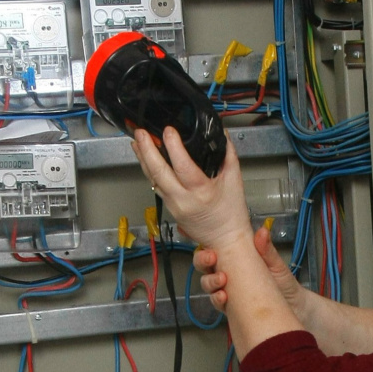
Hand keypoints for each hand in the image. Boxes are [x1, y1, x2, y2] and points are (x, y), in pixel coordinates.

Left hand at [131, 126, 251, 250]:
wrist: (226, 240)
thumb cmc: (231, 214)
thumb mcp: (235, 179)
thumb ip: (228, 154)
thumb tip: (223, 134)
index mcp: (202, 192)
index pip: (183, 166)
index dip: (173, 146)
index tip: (169, 131)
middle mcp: (183, 200)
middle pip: (159, 172)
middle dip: (147, 149)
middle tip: (141, 133)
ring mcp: (173, 206)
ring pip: (153, 179)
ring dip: (143, 159)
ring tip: (137, 141)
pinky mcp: (169, 209)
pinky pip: (156, 187)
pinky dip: (149, 171)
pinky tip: (145, 160)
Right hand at [194, 226, 306, 315]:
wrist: (293, 307)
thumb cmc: (283, 282)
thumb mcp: (275, 264)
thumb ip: (266, 249)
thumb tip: (262, 231)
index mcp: (235, 257)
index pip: (214, 246)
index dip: (201, 240)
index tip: (190, 232)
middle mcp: (227, 272)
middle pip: (204, 264)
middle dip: (202, 259)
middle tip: (211, 257)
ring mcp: (227, 289)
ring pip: (207, 283)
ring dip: (209, 280)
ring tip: (221, 279)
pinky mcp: (231, 306)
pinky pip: (217, 302)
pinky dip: (217, 299)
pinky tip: (223, 296)